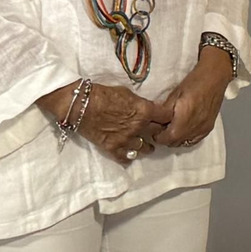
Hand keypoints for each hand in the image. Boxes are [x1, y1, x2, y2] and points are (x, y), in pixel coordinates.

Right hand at [40, 81, 170, 164]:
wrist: (81, 104)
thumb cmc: (105, 94)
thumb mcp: (128, 93)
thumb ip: (141, 104)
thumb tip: (149, 109)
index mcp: (144, 110)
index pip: (167, 116)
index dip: (169, 117)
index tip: (168, 118)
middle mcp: (138, 126)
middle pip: (157, 133)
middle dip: (160, 132)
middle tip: (160, 132)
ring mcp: (125, 139)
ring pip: (144, 148)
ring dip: (147, 147)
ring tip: (148, 146)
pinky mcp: (112, 148)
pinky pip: (125, 158)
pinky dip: (128, 157)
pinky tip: (130, 157)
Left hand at [156, 47, 234, 147]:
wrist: (215, 77)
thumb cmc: (194, 82)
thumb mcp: (174, 95)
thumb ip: (163, 111)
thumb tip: (154, 121)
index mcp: (183, 120)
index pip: (166, 139)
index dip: (158, 136)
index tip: (155, 129)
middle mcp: (194, 128)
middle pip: (175, 143)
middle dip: (166, 138)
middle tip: (162, 128)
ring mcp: (203, 129)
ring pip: (184, 142)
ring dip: (176, 138)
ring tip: (173, 127)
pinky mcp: (209, 127)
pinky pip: (194, 140)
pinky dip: (187, 137)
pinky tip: (184, 128)